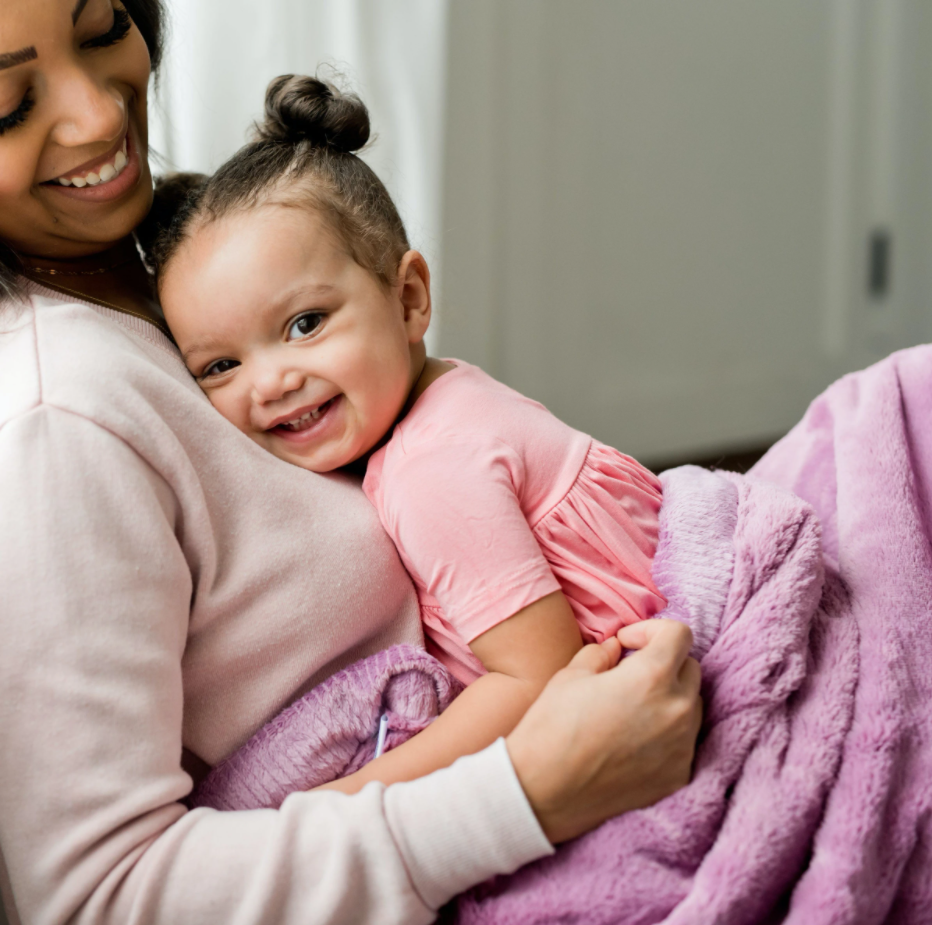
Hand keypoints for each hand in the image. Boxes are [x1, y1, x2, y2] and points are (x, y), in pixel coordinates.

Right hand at [505, 619, 701, 843]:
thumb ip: (602, 653)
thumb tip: (617, 649)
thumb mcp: (571, 674)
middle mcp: (678, 710)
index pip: (679, 634)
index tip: (627, 643)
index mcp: (652, 677)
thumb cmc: (552, 726)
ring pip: (691, 706)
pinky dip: (667, 733)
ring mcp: (682, 746)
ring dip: (669, 697)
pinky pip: (684, 742)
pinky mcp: (679, 776)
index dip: (651, 630)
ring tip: (633, 707)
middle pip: (690, 669)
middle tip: (630, 672)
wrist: (544, 791)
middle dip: (663, 662)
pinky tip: (634, 739)